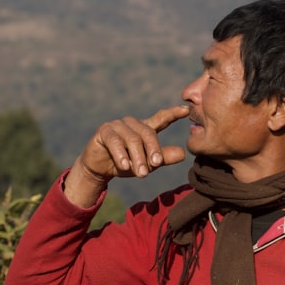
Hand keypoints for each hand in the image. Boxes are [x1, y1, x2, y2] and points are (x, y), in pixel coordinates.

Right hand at [64, 105, 189, 207]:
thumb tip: (182, 154)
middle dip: (153, 150)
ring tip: (141, 174)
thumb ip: (163, 158)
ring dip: (137, 158)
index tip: (186, 110)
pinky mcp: (104, 131)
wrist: (99, 169)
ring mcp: (117, 125)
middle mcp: (132, 123)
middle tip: (156, 165)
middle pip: (148, 133)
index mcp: (144, 128)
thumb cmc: (125, 164)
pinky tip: (125, 166)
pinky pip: (115, 142)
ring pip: (132, 140)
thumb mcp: (146, 164)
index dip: (173, 113)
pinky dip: (121, 155)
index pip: (161, 118)